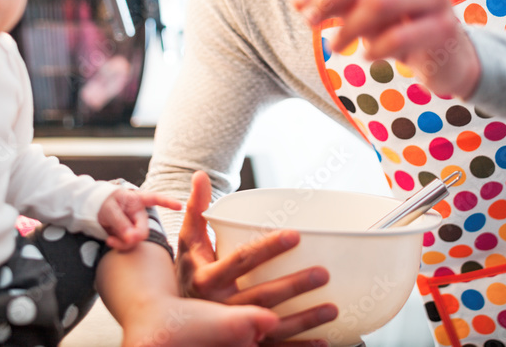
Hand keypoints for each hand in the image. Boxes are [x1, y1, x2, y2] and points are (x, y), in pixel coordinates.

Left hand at [99, 187, 181, 250]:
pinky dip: (119, 245)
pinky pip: (128, 245)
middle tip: (114, 240)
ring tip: (109, 240)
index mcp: (137, 200)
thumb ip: (121, 223)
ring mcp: (134, 225)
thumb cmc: (103, 202)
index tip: (180, 206)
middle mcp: (139, 214)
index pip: (155, 199)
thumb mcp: (109, 209)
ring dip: (123, 243)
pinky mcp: (128, 235)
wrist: (92, 209)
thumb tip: (133, 239)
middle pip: (144, 231)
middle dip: (132, 238)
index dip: (168, 202)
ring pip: (136, 241)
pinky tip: (109, 241)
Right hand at [177, 171, 337, 345]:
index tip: (294, 235)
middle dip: (293, 286)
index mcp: (207, 279)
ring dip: (304, 320)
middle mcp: (220, 307)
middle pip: (261, 296)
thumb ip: (196, 209)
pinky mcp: (243, 345)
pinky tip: (323, 341)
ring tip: (332, 308)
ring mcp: (233, 331)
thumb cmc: (189, 271)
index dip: (267, 247)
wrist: (173, 316)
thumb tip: (201, 176)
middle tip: (322, 273)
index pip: (241, 260)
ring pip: (272, 327)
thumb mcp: (188, 242)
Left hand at [293, 0, 480, 98]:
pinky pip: (400, 35)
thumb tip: (301, 1)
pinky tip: (365, 56)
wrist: (444, 58)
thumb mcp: (362, 8)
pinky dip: (375, 48)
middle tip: (308, 21)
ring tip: (333, 46)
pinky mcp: (444, 27)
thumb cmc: (397, 25)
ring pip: (380, 1)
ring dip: (348, 27)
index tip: (298, 2)